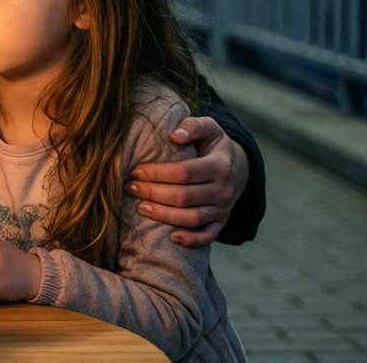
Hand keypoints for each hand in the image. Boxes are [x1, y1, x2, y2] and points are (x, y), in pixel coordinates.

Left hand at [128, 116, 248, 246]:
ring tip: (140, 207)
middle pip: (184, 197)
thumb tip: (174, 136)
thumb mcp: (209, 127)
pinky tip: (171, 238)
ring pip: (192, 218)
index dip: (157, 173)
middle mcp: (224, 190)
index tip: (136, 171)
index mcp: (221, 165)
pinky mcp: (221, 222)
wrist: (236, 166)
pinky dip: (192, 240)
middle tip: (130, 187)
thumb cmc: (212, 145)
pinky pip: (208, 236)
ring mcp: (224, 209)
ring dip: (164, 215)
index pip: (184, 172)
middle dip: (153, 193)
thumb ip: (192, 126)